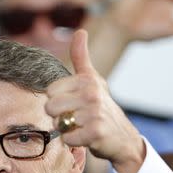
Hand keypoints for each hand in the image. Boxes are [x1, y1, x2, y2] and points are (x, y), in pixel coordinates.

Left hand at [45, 30, 144, 172]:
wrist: (122, 137)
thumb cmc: (102, 107)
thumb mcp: (93, 80)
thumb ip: (81, 57)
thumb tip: (80, 31)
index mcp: (87, 80)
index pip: (50, 91)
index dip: (57, 101)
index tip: (73, 103)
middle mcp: (91, 94)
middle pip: (50, 107)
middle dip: (59, 116)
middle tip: (75, 117)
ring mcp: (94, 113)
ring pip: (58, 124)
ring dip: (67, 129)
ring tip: (81, 126)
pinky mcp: (95, 132)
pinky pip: (68, 138)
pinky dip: (73, 141)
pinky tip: (85, 137)